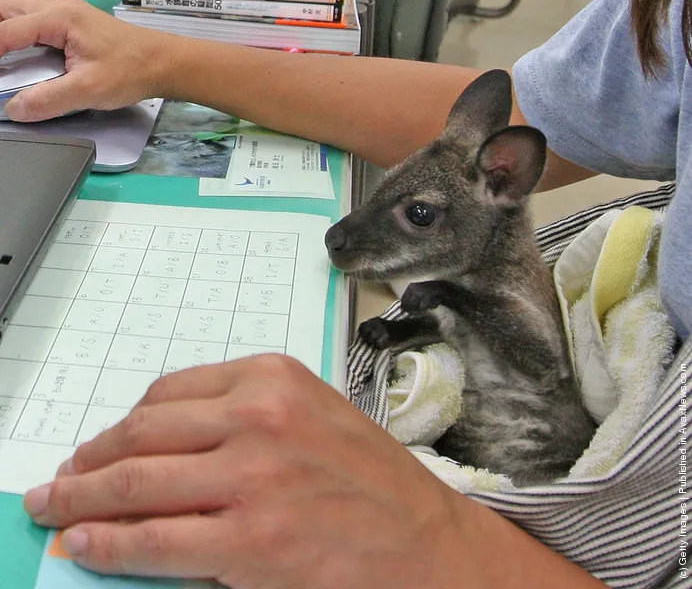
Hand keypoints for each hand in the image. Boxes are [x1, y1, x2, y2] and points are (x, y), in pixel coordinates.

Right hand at [0, 0, 172, 120]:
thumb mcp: (89, 90)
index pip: (6, 32)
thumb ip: (48, 100)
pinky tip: (11, 50)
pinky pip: (31, 19)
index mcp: (59, 18)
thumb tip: (15, 108)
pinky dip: (14, 31)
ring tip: (0, 55)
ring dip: (1, 27)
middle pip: (5, 7)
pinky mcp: (72, 23)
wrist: (164, 62)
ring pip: (17, 10)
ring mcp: (66, 13)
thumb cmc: (133, 70)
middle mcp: (59, 8)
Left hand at [23, 356, 466, 586]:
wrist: (422, 539)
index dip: (121, 423)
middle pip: (143, 433)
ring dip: (82, 499)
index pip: (167, 393)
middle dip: (88, 459)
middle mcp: (257, 417)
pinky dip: (110, 544)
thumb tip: (165, 443)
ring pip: (137, 483)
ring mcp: (252, 479)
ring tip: (55, 508)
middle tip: (61, 476)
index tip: (100, 443)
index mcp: (271, 378)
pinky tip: (86, 544)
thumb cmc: (370, 478)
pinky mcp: (250, 540)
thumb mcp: (309, 415)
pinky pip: (156, 541)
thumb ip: (241, 416)